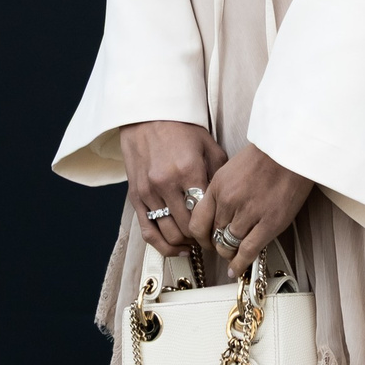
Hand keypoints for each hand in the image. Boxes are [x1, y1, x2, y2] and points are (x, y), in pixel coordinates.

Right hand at [120, 120, 225, 258]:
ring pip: (169, 233)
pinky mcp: (135, 197)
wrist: (147, 116)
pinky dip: (163, 246)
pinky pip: (148, 232)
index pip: (204, 213)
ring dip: (185, 244)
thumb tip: (228, 201)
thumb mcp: (208, 145)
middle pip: (187, 228)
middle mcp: (166, 184)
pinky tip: (178, 249)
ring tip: (197, 242)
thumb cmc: (180, 129)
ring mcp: (148, 192)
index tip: (223, 232)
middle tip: (213, 240)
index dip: (216, 228)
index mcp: (188, 170)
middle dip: (203, 239)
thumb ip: (218, 174)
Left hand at [191, 145, 314, 279]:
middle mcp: (229, 202)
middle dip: (217, 244)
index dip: (200, 237)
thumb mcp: (233, 168)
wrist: (292, 151)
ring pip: (229, 246)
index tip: (205, 241)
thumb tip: (217, 215)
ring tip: (234, 255)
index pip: (197, 222)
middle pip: (215, 235)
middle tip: (223, 247)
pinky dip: (241, 263)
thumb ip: (222, 192)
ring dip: (230, 253)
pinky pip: (248, 251)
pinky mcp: (268, 224)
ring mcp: (248, 214)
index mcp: (218, 186)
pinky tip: (237, 269)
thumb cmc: (267, 156)